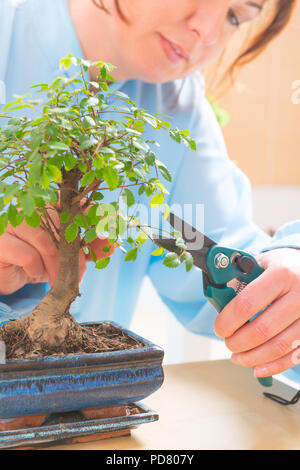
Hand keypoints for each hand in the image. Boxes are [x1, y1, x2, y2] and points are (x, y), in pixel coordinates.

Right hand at [0, 205, 114, 294]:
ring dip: (57, 265)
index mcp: (53, 206)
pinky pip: (28, 255)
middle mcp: (34, 207)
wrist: (7, 273)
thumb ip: (88, 249)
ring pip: (46, 241)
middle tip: (80, 271)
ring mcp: (16, 221)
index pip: (80, 205)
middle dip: (76, 252)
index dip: (98, 216)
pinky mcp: (2, 241)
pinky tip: (35, 273)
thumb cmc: (39, 260)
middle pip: (63, 224)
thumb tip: (110, 246)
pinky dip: (37, 269)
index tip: (112, 230)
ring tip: (59, 280)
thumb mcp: (67, 256)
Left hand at [214, 248, 299, 377]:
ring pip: (278, 347)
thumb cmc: (281, 267)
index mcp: (281, 274)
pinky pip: (294, 356)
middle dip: (238, 342)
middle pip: (262, 330)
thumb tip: (216, 299)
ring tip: (238, 356)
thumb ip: (238, 279)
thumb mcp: (260, 263)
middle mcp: (299, 295)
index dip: (227, 321)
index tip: (219, 328)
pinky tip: (257, 367)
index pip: (246, 304)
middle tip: (228, 342)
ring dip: (252, 357)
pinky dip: (273, 366)